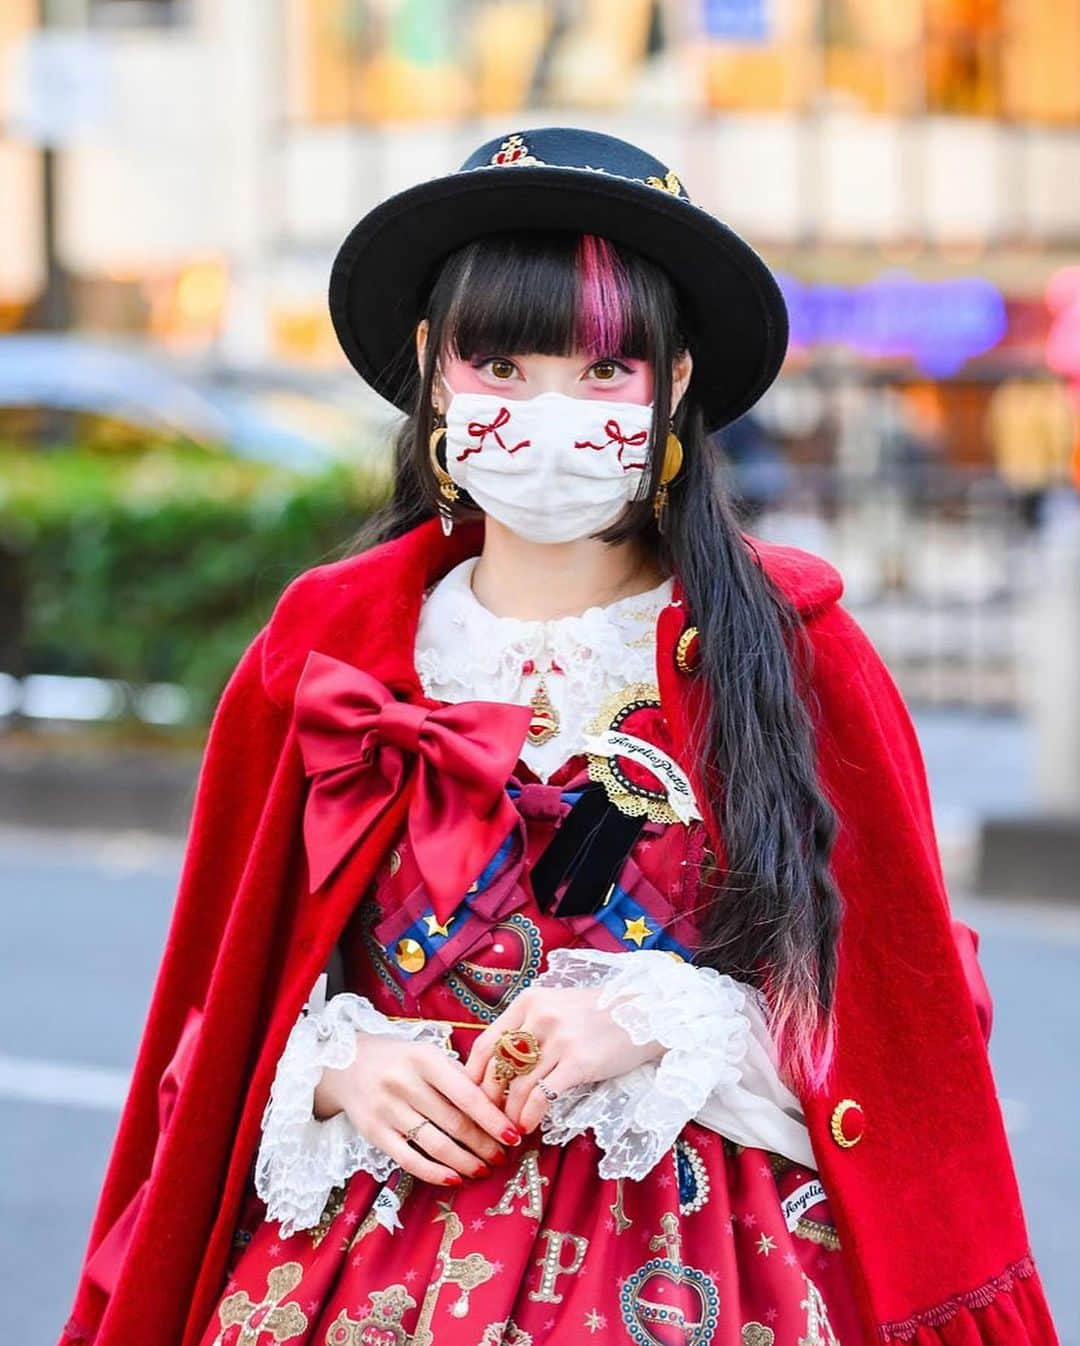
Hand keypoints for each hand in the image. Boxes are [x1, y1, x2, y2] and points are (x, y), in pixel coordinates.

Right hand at [314, 1030, 521, 1185]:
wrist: (346, 1064)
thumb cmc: (401, 1060)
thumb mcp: (428, 1055)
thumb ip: (458, 1077)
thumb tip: (498, 1108)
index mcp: (425, 1058)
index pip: (466, 1093)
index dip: (492, 1118)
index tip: (513, 1134)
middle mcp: (404, 1083)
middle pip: (454, 1122)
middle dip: (484, 1144)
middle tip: (503, 1156)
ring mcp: (386, 1109)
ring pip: (435, 1144)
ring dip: (465, 1161)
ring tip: (484, 1168)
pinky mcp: (373, 1133)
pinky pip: (408, 1160)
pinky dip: (434, 1173)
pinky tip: (454, 1178)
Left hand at [463, 983, 665, 1136]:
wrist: (645, 1013)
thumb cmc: (598, 1013)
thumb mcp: (557, 1006)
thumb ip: (528, 1026)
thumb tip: (498, 1063)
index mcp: (529, 1002)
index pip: (486, 1043)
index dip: (474, 1075)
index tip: (472, 1096)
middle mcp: (540, 1017)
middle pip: (498, 1068)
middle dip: (489, 1100)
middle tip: (488, 1120)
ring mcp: (560, 1039)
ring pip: (518, 1086)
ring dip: (509, 1114)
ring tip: (510, 1128)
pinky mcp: (579, 1062)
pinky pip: (542, 1096)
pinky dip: (530, 1116)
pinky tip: (529, 1126)